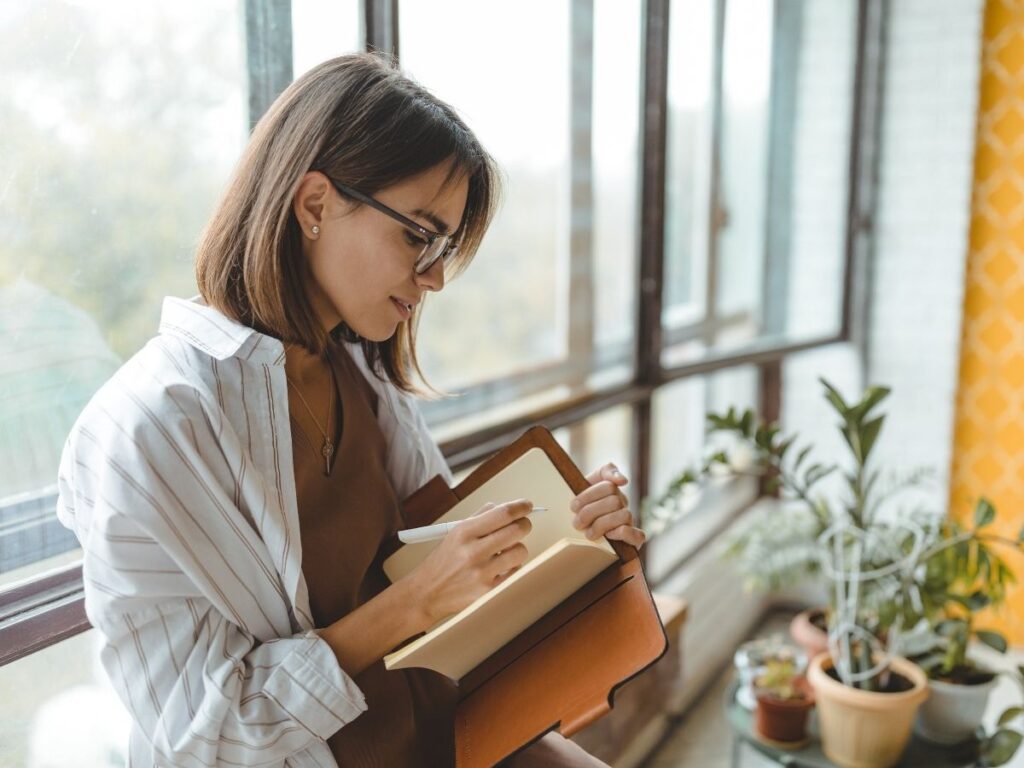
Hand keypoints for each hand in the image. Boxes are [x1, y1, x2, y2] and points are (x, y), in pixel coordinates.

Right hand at [405, 499, 533, 629]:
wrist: (427, 593)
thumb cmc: (443, 561)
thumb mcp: (454, 533)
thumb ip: (480, 517)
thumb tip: (506, 506)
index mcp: (464, 532)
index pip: (503, 513)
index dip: (521, 507)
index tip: (527, 505)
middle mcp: (473, 552)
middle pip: (517, 530)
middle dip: (524, 525)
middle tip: (521, 526)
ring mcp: (482, 573)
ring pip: (521, 551)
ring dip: (517, 549)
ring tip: (505, 551)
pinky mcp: (488, 592)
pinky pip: (516, 572)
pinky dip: (512, 568)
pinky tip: (501, 567)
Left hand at [571, 463, 645, 548]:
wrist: (576, 538)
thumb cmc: (580, 512)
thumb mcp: (582, 490)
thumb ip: (603, 473)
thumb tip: (623, 480)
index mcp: (611, 490)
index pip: (608, 484)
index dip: (589, 495)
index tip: (573, 506)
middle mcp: (622, 503)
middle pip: (614, 501)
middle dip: (591, 512)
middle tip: (577, 523)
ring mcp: (630, 521)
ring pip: (625, 515)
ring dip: (602, 525)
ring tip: (588, 533)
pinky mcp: (635, 539)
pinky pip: (638, 535)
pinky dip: (622, 533)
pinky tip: (608, 536)